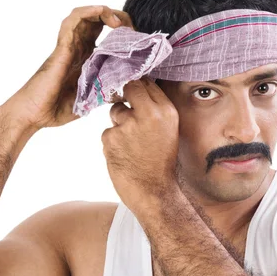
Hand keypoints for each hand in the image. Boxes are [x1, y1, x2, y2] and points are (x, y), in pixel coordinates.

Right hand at [4, 5, 133, 129]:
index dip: (120, 31)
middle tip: (129, 26)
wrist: (34, 115)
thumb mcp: (91, 100)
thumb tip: (128, 92)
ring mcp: (68, 46)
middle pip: (96, 21)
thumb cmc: (56, 109)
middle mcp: (77, 49)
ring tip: (117, 20)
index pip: (104, 35)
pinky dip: (86, 13)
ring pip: (84, 16)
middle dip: (115, 17)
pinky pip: (72, 22)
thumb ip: (106, 94)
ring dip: (103, 11)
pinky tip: (100, 12)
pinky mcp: (61, 48)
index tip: (134, 38)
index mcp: (85, 59)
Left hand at [101, 76, 179, 214]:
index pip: (146, 83)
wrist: (154, 192)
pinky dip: (112, 142)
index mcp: (166, 111)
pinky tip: (123, 155)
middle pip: (129, 88)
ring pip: (115, 112)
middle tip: (130, 114)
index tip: (134, 93)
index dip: (137, 87)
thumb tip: (136, 87)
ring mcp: (127, 126)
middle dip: (125, 97)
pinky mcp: (111, 138)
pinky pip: (107, 132)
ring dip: (119, 124)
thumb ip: (156, 109)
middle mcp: (148, 114)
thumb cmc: (161, 162)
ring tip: (131, 145)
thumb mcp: (168, 131)